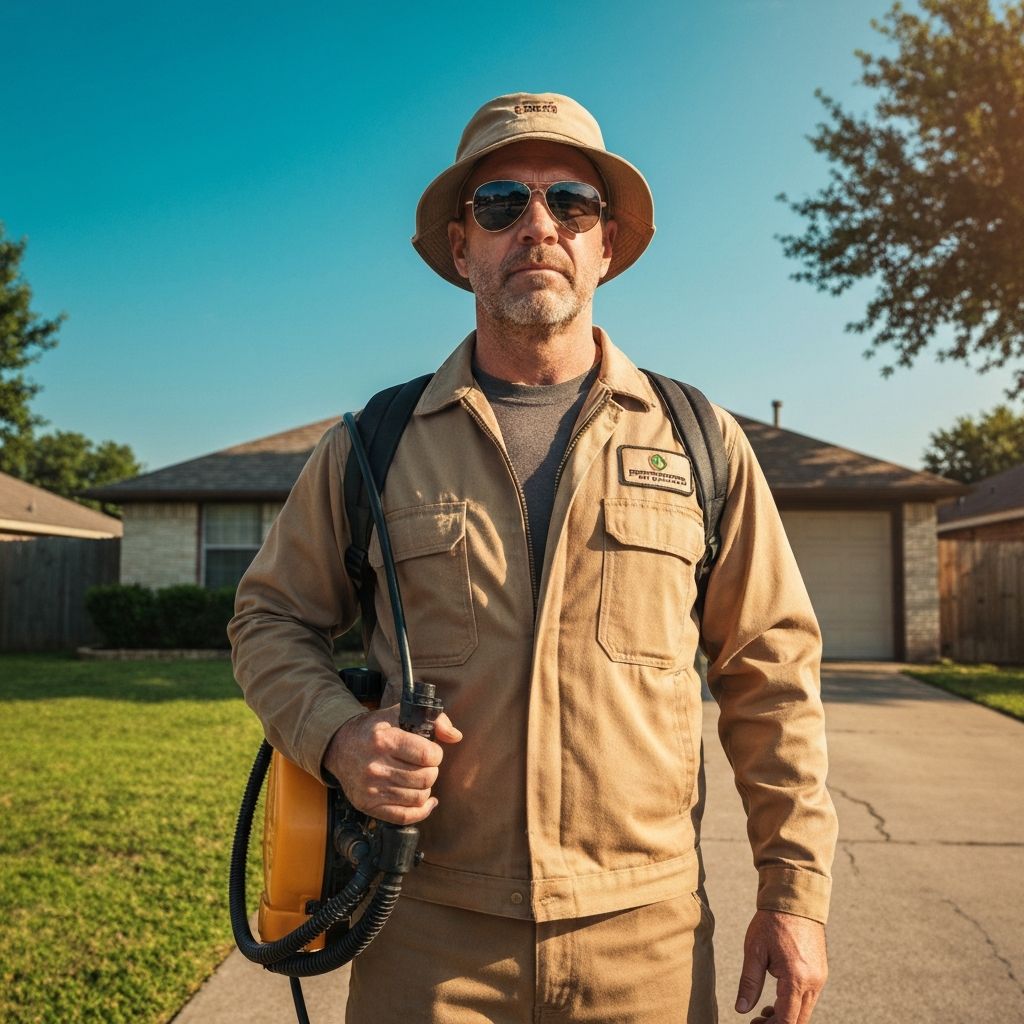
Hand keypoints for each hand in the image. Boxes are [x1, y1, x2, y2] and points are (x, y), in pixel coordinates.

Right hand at [323, 704, 462, 824]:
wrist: (339, 747)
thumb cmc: (373, 729)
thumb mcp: (399, 714)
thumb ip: (433, 720)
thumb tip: (456, 736)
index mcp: (385, 740)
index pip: (428, 756)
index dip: (436, 754)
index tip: (430, 752)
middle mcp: (376, 766)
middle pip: (426, 778)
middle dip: (432, 771)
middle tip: (424, 765)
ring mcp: (371, 789)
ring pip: (418, 797)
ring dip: (425, 788)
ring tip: (418, 777)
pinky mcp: (368, 805)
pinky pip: (405, 816)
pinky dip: (421, 810)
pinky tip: (426, 800)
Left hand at [735, 910, 827, 1023]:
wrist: (795, 901)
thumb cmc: (772, 923)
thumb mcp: (754, 951)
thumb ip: (749, 983)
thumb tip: (741, 1009)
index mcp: (796, 978)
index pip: (787, 1020)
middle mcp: (813, 982)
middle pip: (799, 1020)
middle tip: (757, 1021)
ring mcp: (820, 978)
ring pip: (806, 1010)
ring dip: (788, 1015)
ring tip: (765, 1011)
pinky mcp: (821, 972)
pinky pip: (810, 998)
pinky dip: (795, 1004)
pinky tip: (778, 998)